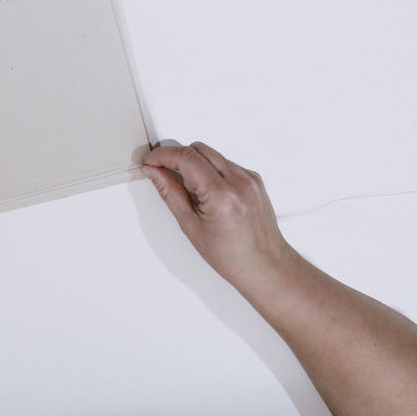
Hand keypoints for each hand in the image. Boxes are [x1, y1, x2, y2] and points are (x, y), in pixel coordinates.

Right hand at [142, 142, 293, 291]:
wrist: (265, 266)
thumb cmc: (232, 256)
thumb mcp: (191, 226)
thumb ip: (170, 192)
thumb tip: (155, 172)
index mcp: (222, 195)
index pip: (186, 157)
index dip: (162, 155)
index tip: (151, 160)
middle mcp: (240, 182)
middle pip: (198, 149)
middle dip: (178, 159)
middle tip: (167, 177)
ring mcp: (250, 178)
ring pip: (212, 154)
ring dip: (196, 166)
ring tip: (195, 195)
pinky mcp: (254, 179)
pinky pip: (226, 163)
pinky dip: (212, 172)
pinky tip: (211, 195)